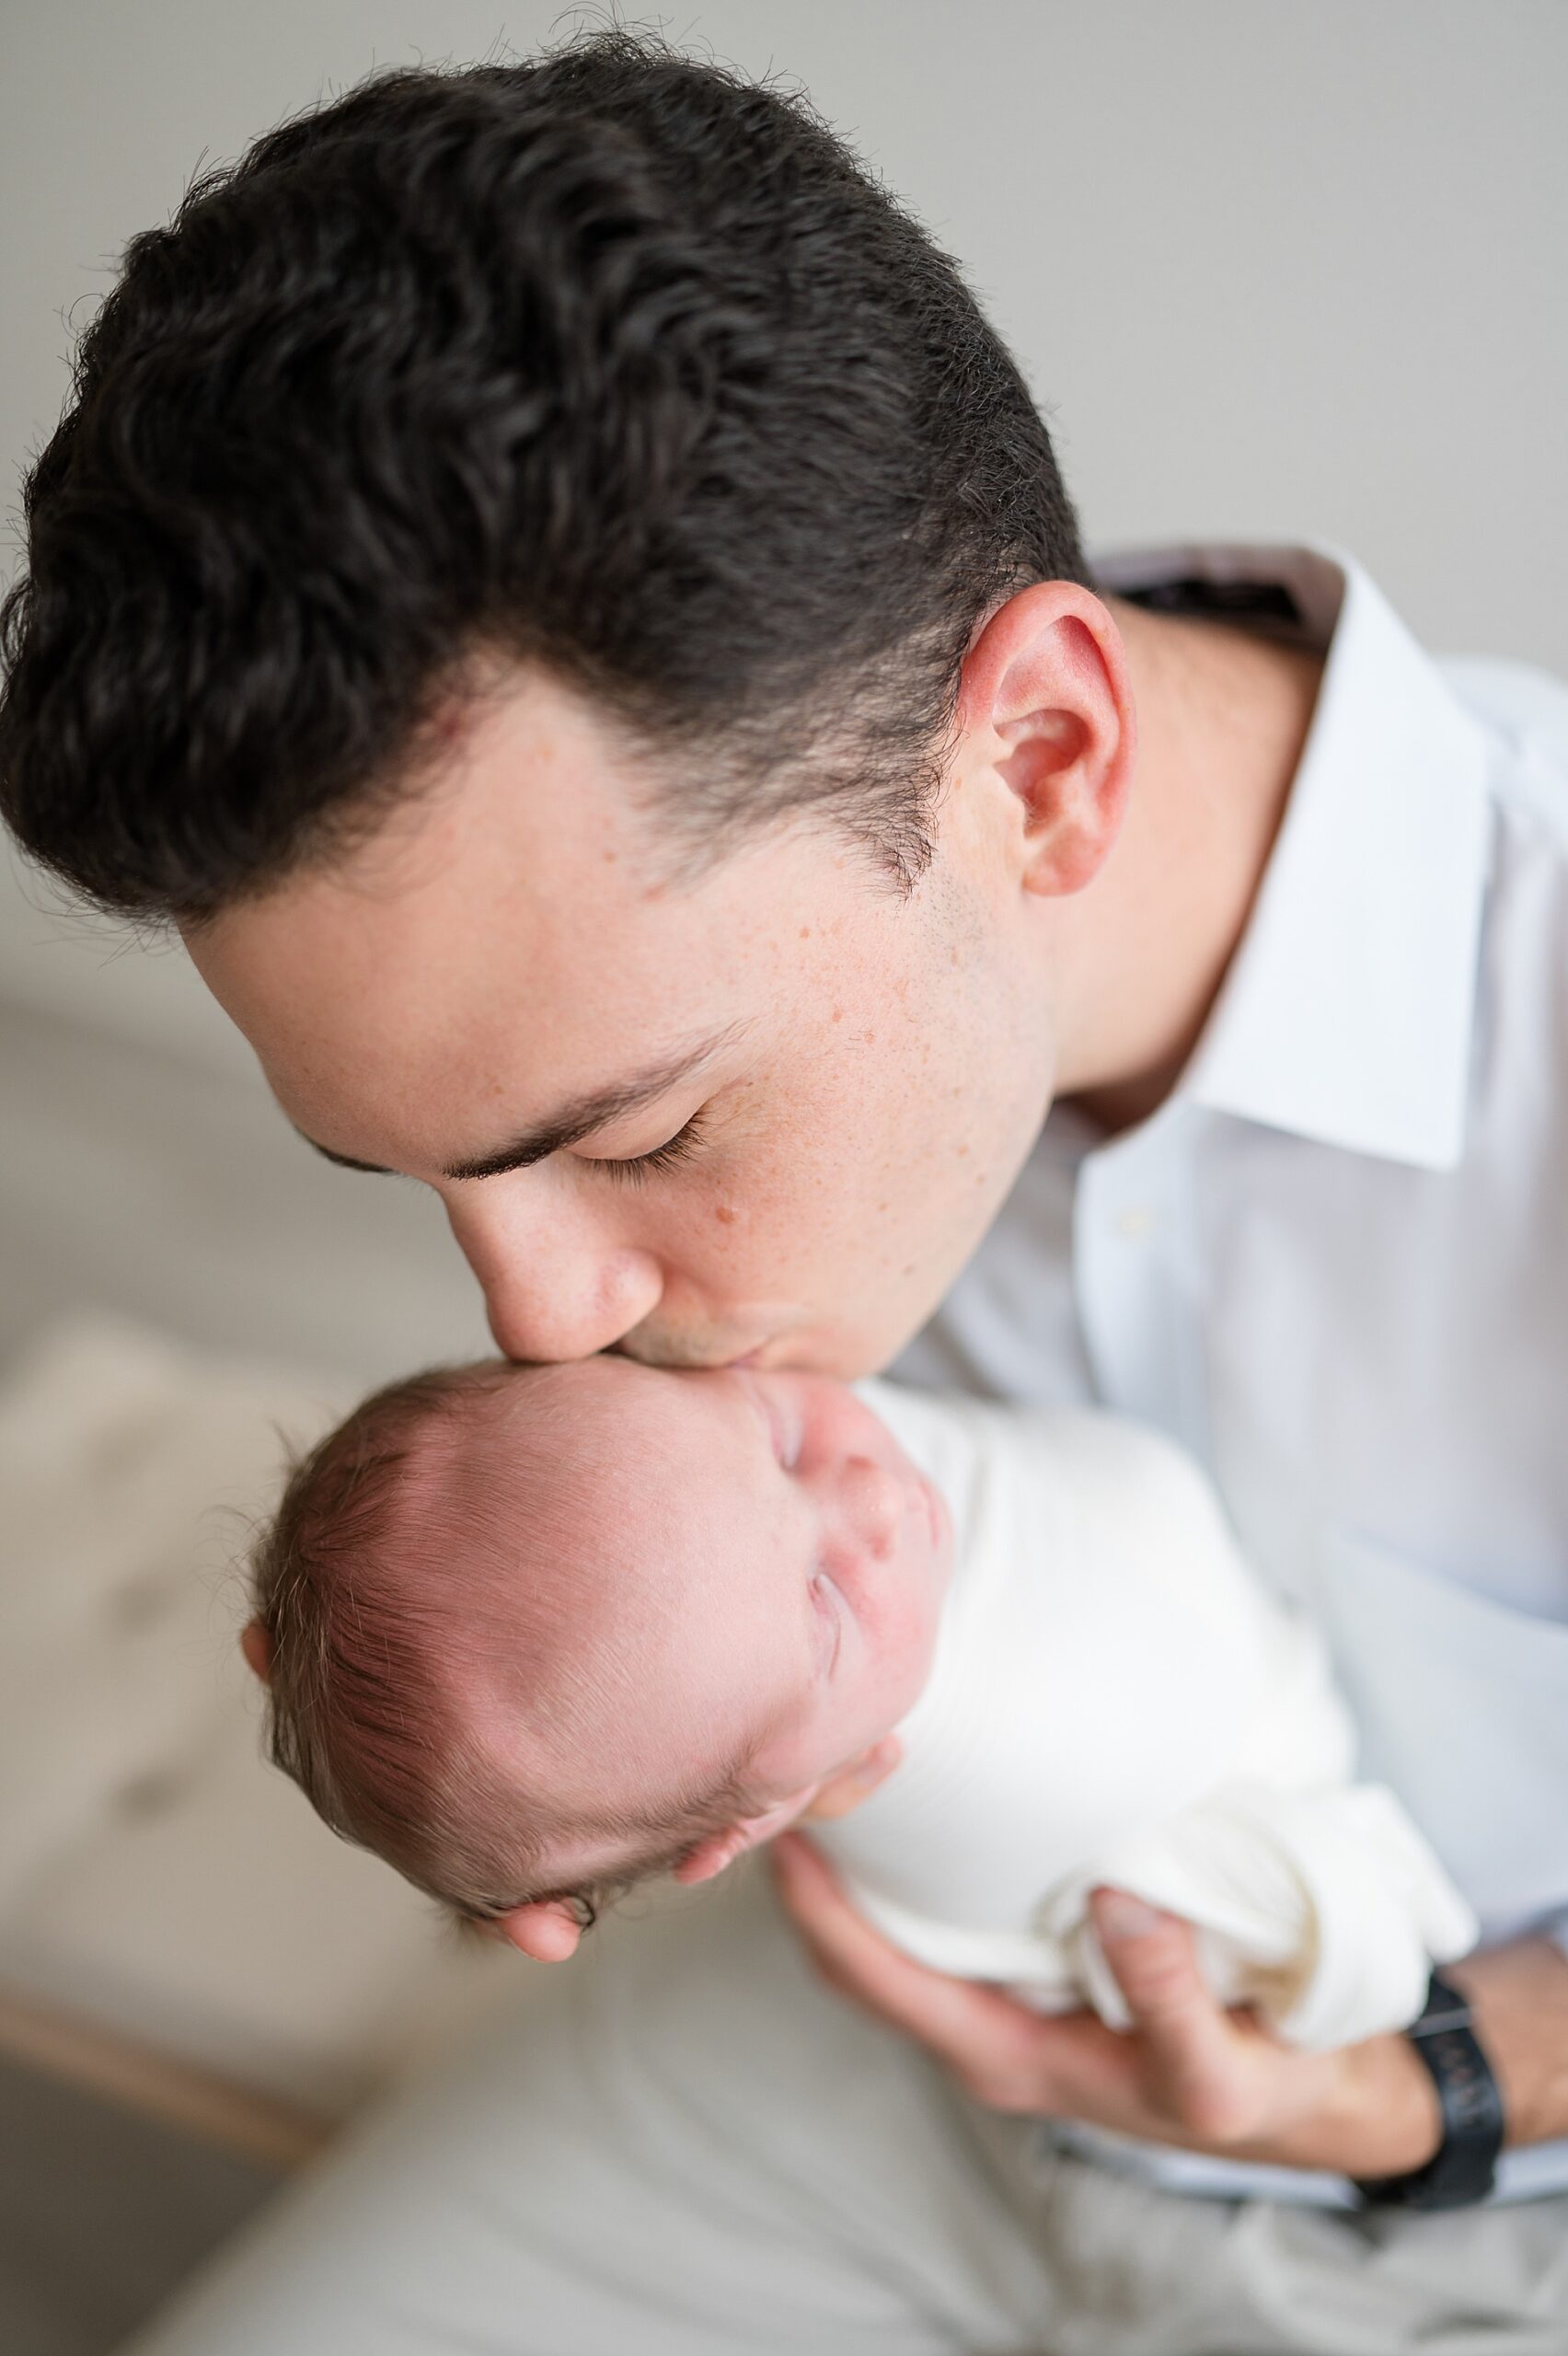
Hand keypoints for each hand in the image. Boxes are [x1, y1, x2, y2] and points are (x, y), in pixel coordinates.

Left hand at [772, 1833, 1446, 2175]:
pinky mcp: (1030, 1971)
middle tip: (790, 1769)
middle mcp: (983, 2032)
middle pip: (854, 1957)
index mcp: (1006, 2058)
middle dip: (811, 1876)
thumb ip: (1167, 1994)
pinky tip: (909, 1803)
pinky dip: (901, 1867)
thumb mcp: (1221, 2068)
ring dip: (850, 1868)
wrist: (1307, 2102)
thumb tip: (1116, 1898)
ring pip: (885, 1940)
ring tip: (831, 1770)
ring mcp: (1000, 2004)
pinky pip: (934, 1920)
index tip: (789, 1822)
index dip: (819, 1909)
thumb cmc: (1259, 2089)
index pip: (874, 1981)